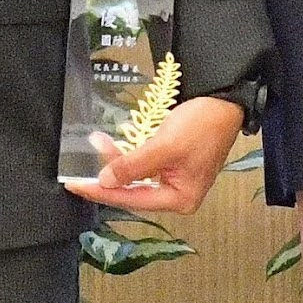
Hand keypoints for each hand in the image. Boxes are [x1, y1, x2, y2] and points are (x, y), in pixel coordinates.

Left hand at [70, 90, 242, 216]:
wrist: (225, 102)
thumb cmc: (202, 125)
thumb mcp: (164, 146)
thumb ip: (133, 166)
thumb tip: (104, 181)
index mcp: (179, 199)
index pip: (131, 199)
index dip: (102, 191)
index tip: (76, 184)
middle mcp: (177, 196)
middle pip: (132, 191)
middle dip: (106, 176)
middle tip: (79, 166)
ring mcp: (174, 180)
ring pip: (135, 178)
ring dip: (115, 163)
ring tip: (97, 145)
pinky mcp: (171, 166)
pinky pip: (143, 167)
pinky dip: (127, 157)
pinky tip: (113, 146)